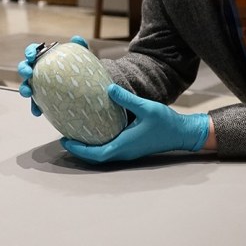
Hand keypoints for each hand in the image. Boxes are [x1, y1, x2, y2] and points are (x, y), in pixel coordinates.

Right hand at [18, 35, 88, 116]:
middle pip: (25, 67)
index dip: (30, 52)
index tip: (31, 56)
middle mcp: (38, 70)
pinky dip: (35, 107)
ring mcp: (38, 85)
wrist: (84, 87)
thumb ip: (80, 46)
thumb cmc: (79, 68)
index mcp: (44, 57)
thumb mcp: (82, 57)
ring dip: (24, 88)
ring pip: (26, 85)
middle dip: (24, 69)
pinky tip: (38, 112)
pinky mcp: (41, 98)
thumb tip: (77, 38)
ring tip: (28, 93)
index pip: (33, 51)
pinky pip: (35, 103)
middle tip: (28, 73)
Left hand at [61, 84, 208, 161]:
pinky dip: (97, 146)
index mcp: (124, 145)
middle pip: (95, 157)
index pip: (96, 154)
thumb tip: (108, 88)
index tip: (65, 141)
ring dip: (87, 149)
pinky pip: (109, 150)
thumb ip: (126, 99)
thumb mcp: (146, 107)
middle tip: (64, 137)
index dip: (79, 150)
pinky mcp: (131, 148)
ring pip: (102, 155)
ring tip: (75, 136)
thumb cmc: (165, 122)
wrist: (181, 133)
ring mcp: (127, 152)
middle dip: (79, 150)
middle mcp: (124, 152)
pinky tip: (94, 134)